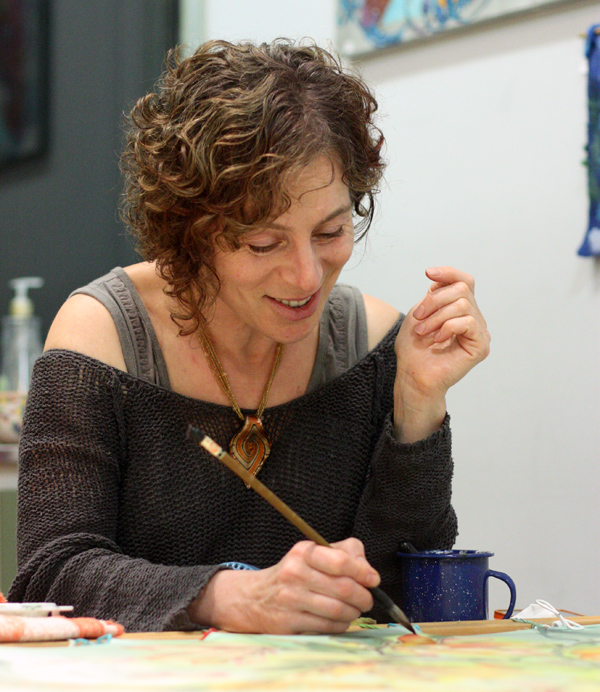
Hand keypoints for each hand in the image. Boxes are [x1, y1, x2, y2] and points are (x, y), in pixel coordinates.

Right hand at [188, 538, 379, 633]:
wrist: (255, 597)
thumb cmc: (294, 573)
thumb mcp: (314, 553)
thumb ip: (345, 553)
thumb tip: (369, 571)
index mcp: (304, 552)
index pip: (340, 560)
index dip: (363, 572)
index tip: (374, 579)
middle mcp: (295, 573)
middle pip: (343, 588)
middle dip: (363, 596)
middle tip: (367, 599)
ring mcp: (290, 599)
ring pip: (338, 611)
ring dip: (354, 613)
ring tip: (354, 610)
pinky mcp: (288, 622)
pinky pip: (327, 627)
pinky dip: (340, 626)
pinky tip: (339, 620)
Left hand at [393, 267, 489, 442]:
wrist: (413, 376)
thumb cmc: (413, 349)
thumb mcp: (419, 314)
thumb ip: (433, 296)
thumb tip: (440, 282)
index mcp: (459, 309)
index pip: (464, 282)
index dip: (448, 273)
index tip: (428, 273)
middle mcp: (473, 318)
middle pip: (462, 289)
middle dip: (434, 300)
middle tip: (418, 318)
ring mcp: (479, 332)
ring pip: (463, 304)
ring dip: (437, 316)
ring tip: (423, 332)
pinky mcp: (480, 346)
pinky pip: (469, 322)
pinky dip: (448, 327)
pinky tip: (437, 339)